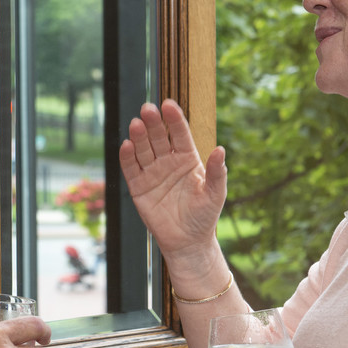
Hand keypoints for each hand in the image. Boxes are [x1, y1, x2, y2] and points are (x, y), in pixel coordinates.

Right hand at [118, 99, 226, 260]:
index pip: (179, 133)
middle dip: (153, 122)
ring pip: (143, 149)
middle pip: (158, 137)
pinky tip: (126, 145)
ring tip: (136, 124)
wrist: (187, 242)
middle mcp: (168, 161)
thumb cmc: (205, 216)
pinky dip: (127, 157)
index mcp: (187, 158)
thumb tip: (221, 149)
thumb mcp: (216, 194)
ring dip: (139, 136)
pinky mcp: (138, 186)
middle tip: (148, 109)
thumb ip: (217, 172)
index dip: (174, 119)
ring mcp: (152, 172)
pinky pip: (131, 168)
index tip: (169, 105)